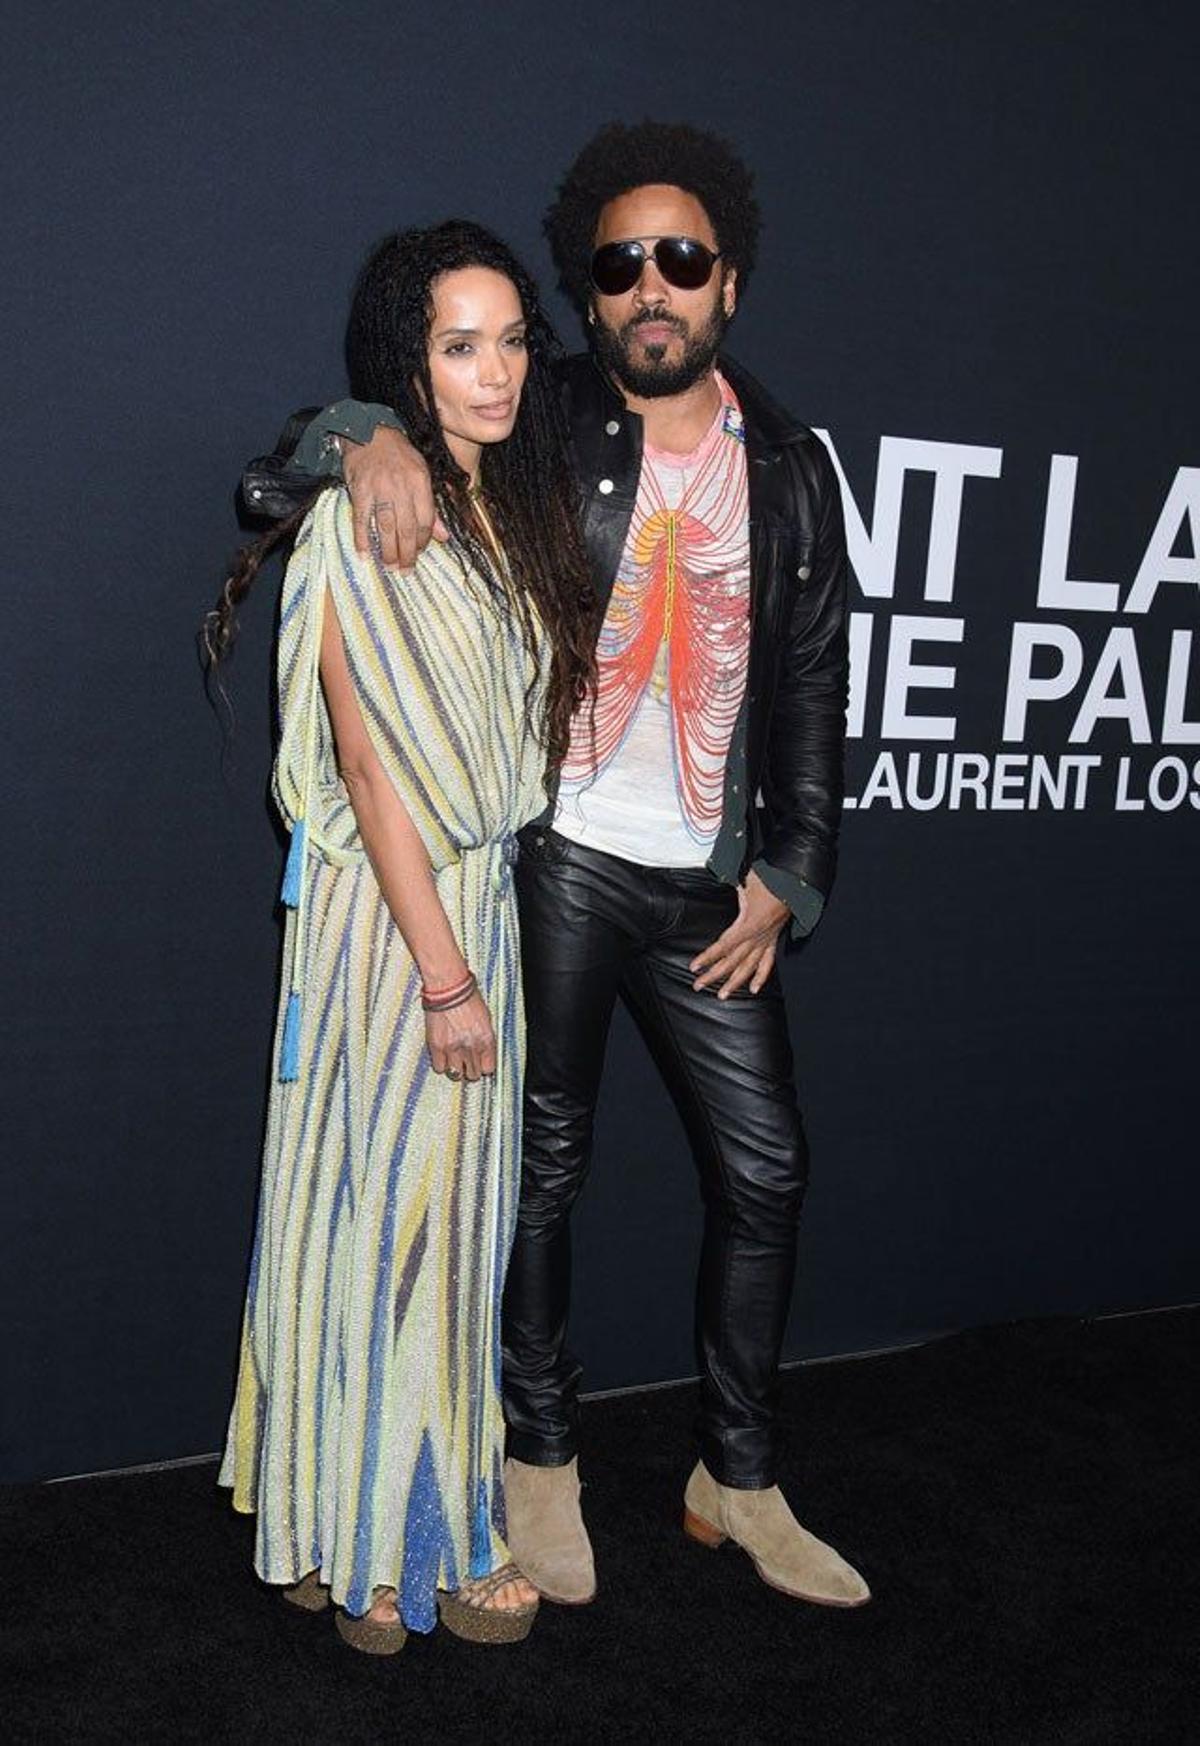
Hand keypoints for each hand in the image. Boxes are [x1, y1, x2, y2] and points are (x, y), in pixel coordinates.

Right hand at [343, 426, 447, 568]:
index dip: (423, 540)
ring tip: (389, 566)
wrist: (368, 431)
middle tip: (405, 570)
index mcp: (420, 481)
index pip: (425, 519)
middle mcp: (401, 486)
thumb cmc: (399, 455)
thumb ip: (431, 506)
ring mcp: (378, 489)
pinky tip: (364, 554)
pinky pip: (361, 519)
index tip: (419, 552)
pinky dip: (362, 538)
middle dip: (407, 553)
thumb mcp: (422, 473)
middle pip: (406, 528)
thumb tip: (444, 536)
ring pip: (385, 527)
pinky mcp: (359, 490)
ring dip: (388, 550)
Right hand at [426, 992, 495, 1082]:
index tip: (480, 1063)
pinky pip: (439, 1067)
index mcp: (486, 1039)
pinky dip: (441, 1064)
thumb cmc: (467, 995)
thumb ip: (484, 1037)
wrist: (448, 986)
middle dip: (470, 1069)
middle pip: (473, 1074)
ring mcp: (453, 1048)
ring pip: (456, 1074)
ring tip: (454, 1060)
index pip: (488, 1068)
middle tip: (466, 1061)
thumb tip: (483, 1051)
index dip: (483, 1067)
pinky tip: (443, 1055)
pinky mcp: (436, 1046)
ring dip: (456, 1069)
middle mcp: (471, 1046)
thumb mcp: (485, 1017)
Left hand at [690, 870, 789, 998]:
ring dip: (735, 982)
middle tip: (698, 986)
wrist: (796, 881)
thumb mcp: (747, 878)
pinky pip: (768, 962)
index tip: (695, 967)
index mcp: (751, 923)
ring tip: (722, 996)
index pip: (725, 945)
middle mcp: (760, 936)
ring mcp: (768, 939)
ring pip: (750, 966)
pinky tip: (753, 989)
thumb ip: (730, 880)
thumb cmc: (772, 877)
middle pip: (734, 961)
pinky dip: (761, 976)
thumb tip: (718, 877)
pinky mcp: (774, 939)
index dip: (709, 957)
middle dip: (715, 975)